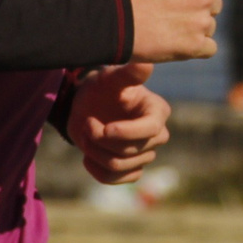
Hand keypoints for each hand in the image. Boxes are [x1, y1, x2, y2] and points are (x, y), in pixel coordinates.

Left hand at [69, 61, 171, 184]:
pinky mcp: (131, 169)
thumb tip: (146, 64)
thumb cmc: (102, 88)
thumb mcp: (110, 78)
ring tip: (86, 134)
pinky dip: (96, 170)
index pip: (151, 130)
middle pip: (130, 151)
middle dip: (101, 139)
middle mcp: (157, 135)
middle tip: (87, 122)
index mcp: (157, 111)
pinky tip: (87, 157)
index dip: (127, 133)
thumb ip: (127, 74)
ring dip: (94, 151)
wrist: (87, 106)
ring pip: (119, 165)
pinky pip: (115, 179)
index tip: (105, 129)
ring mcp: (145, 154)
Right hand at [121, 0, 229, 61]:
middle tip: (170, 10)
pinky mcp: (194, 46)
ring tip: (168, 26)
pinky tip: (176, 42)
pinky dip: (196, 47)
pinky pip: (209, 48)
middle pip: (216, 4)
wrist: (114, 21)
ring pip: (210, 26)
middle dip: (199, 7)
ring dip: (196, 28)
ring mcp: (199, 23)